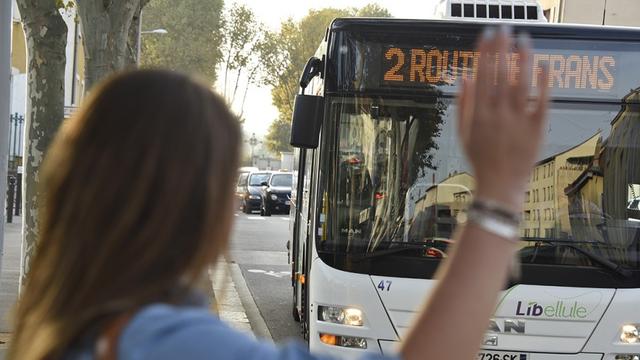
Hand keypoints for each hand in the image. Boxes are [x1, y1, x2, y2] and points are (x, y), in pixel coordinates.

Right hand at [457, 26, 548, 211]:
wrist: (500, 185)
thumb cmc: (480, 160)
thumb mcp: (462, 135)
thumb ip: (462, 106)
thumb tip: (465, 80)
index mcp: (478, 114)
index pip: (481, 75)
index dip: (484, 53)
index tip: (486, 35)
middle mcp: (498, 114)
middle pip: (500, 74)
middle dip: (500, 49)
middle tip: (503, 28)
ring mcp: (518, 120)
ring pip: (521, 83)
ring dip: (522, 59)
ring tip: (523, 40)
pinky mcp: (536, 128)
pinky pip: (541, 101)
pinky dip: (543, 83)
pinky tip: (543, 66)